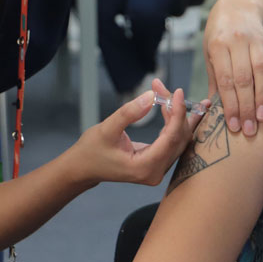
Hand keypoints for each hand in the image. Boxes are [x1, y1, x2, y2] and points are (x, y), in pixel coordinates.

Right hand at [71, 80, 207, 185]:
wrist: (84, 168)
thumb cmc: (91, 150)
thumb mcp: (106, 129)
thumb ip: (129, 113)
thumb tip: (150, 96)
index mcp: (144, 167)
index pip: (171, 138)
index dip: (177, 113)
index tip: (177, 92)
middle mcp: (156, 172)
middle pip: (178, 138)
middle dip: (175, 111)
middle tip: (163, 88)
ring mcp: (158, 170)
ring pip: (179, 140)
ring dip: (177, 116)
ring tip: (170, 94)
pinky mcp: (157, 164)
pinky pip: (173, 142)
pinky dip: (174, 123)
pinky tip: (176, 108)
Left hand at [203, 0, 262, 136]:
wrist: (235, 7)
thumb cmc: (220, 36)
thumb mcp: (210, 54)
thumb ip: (215, 79)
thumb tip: (212, 109)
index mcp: (218, 46)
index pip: (226, 81)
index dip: (230, 104)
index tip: (234, 125)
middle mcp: (236, 42)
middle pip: (243, 79)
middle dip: (246, 107)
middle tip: (249, 129)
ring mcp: (254, 39)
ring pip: (260, 70)